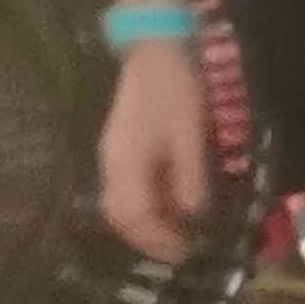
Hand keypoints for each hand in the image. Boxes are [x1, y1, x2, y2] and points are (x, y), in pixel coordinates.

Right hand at [97, 39, 214, 258]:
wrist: (155, 50)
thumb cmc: (174, 91)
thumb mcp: (189, 136)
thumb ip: (189, 178)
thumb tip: (193, 217)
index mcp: (125, 162)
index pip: (132, 216)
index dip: (158, 239)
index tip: (186, 252)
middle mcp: (111, 163)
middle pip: (120, 215)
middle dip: (149, 237)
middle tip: (182, 249)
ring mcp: (113, 155)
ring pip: (122, 203)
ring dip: (149, 223)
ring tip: (180, 233)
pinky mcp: (122, 148)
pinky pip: (129, 187)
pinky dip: (149, 204)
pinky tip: (174, 205)